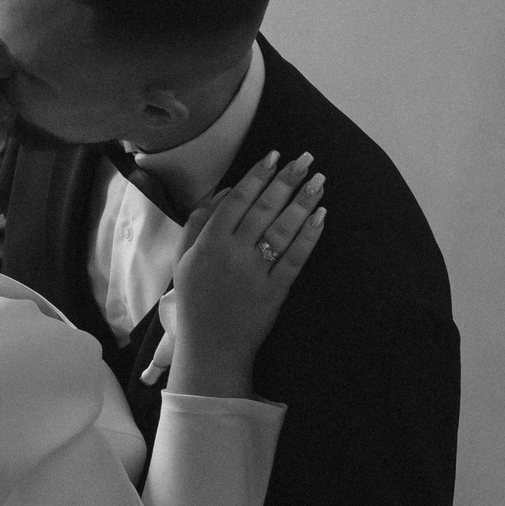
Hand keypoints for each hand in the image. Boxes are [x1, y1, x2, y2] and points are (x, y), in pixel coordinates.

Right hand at [156, 152, 324, 390]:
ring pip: (283, 230)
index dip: (257, 176)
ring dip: (303, 203)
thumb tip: (226, 192)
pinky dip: (309, 237)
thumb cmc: (194, 302)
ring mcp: (256, 273)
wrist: (210, 349)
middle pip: (264, 209)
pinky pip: (295, 259)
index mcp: (209, 244)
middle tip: (306, 159)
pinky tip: (321, 217)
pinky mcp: (276, 292)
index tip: (274, 156)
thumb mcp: (183, 259)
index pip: (237, 201)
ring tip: (319, 181)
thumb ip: (197, 223)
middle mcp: (233, 254)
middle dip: (287, 181)